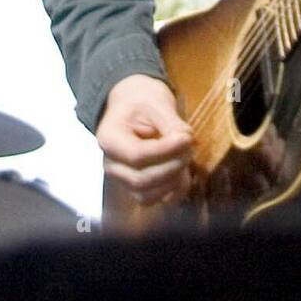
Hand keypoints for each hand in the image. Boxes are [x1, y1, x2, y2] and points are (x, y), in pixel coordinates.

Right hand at [97, 73, 194, 207]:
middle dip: (172, 166)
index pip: (137, 155)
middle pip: (141, 179)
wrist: (132, 104)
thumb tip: (188, 141)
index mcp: (109, 139)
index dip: (165, 151)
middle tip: (190, 146)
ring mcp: (122, 179)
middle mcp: (111, 165)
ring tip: (186, 157)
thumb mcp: (156, 102)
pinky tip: (184, 173)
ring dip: (173, 181)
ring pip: (147, 195)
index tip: (188, 139)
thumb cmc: (141, 100)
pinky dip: (171, 192)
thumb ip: (172, 123)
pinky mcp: (136, 187)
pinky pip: (153, 199)